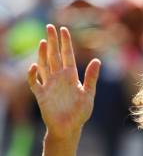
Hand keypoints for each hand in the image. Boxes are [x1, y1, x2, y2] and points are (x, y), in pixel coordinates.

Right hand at [27, 24, 100, 139]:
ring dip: (42, 54)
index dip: (65, 43)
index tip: (64, 29)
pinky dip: (33, 75)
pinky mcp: (41, 95)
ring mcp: (49, 85)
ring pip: (43, 65)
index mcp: (70, 77)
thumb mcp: (88, 95)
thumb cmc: (80, 113)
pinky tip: (34, 67)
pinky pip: (34, 82)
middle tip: (49, 27)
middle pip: (54, 56)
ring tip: (43, 42)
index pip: (67, 56)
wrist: (69, 129)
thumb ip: (91, 78)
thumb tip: (97, 60)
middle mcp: (58, 78)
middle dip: (52, 42)